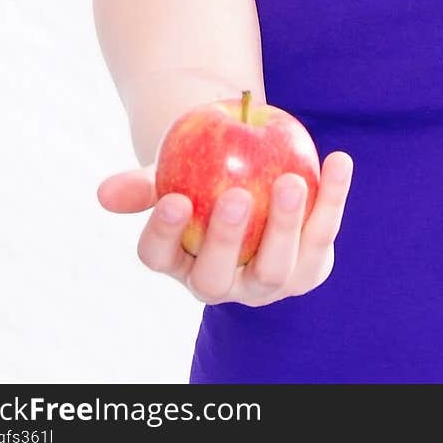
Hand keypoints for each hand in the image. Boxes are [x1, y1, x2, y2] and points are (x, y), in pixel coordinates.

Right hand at [96, 152, 353, 306]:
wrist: (248, 171)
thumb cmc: (198, 168)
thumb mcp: (169, 168)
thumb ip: (142, 181)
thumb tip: (104, 193)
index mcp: (176, 262)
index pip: (159, 257)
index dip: (163, 232)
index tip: (174, 198)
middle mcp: (219, 283)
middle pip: (217, 276)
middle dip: (225, 239)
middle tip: (235, 194)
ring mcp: (265, 283)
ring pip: (275, 269)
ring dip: (284, 226)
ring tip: (290, 180)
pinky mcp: (308, 270)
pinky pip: (322, 236)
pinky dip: (332, 198)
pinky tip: (338, 160)